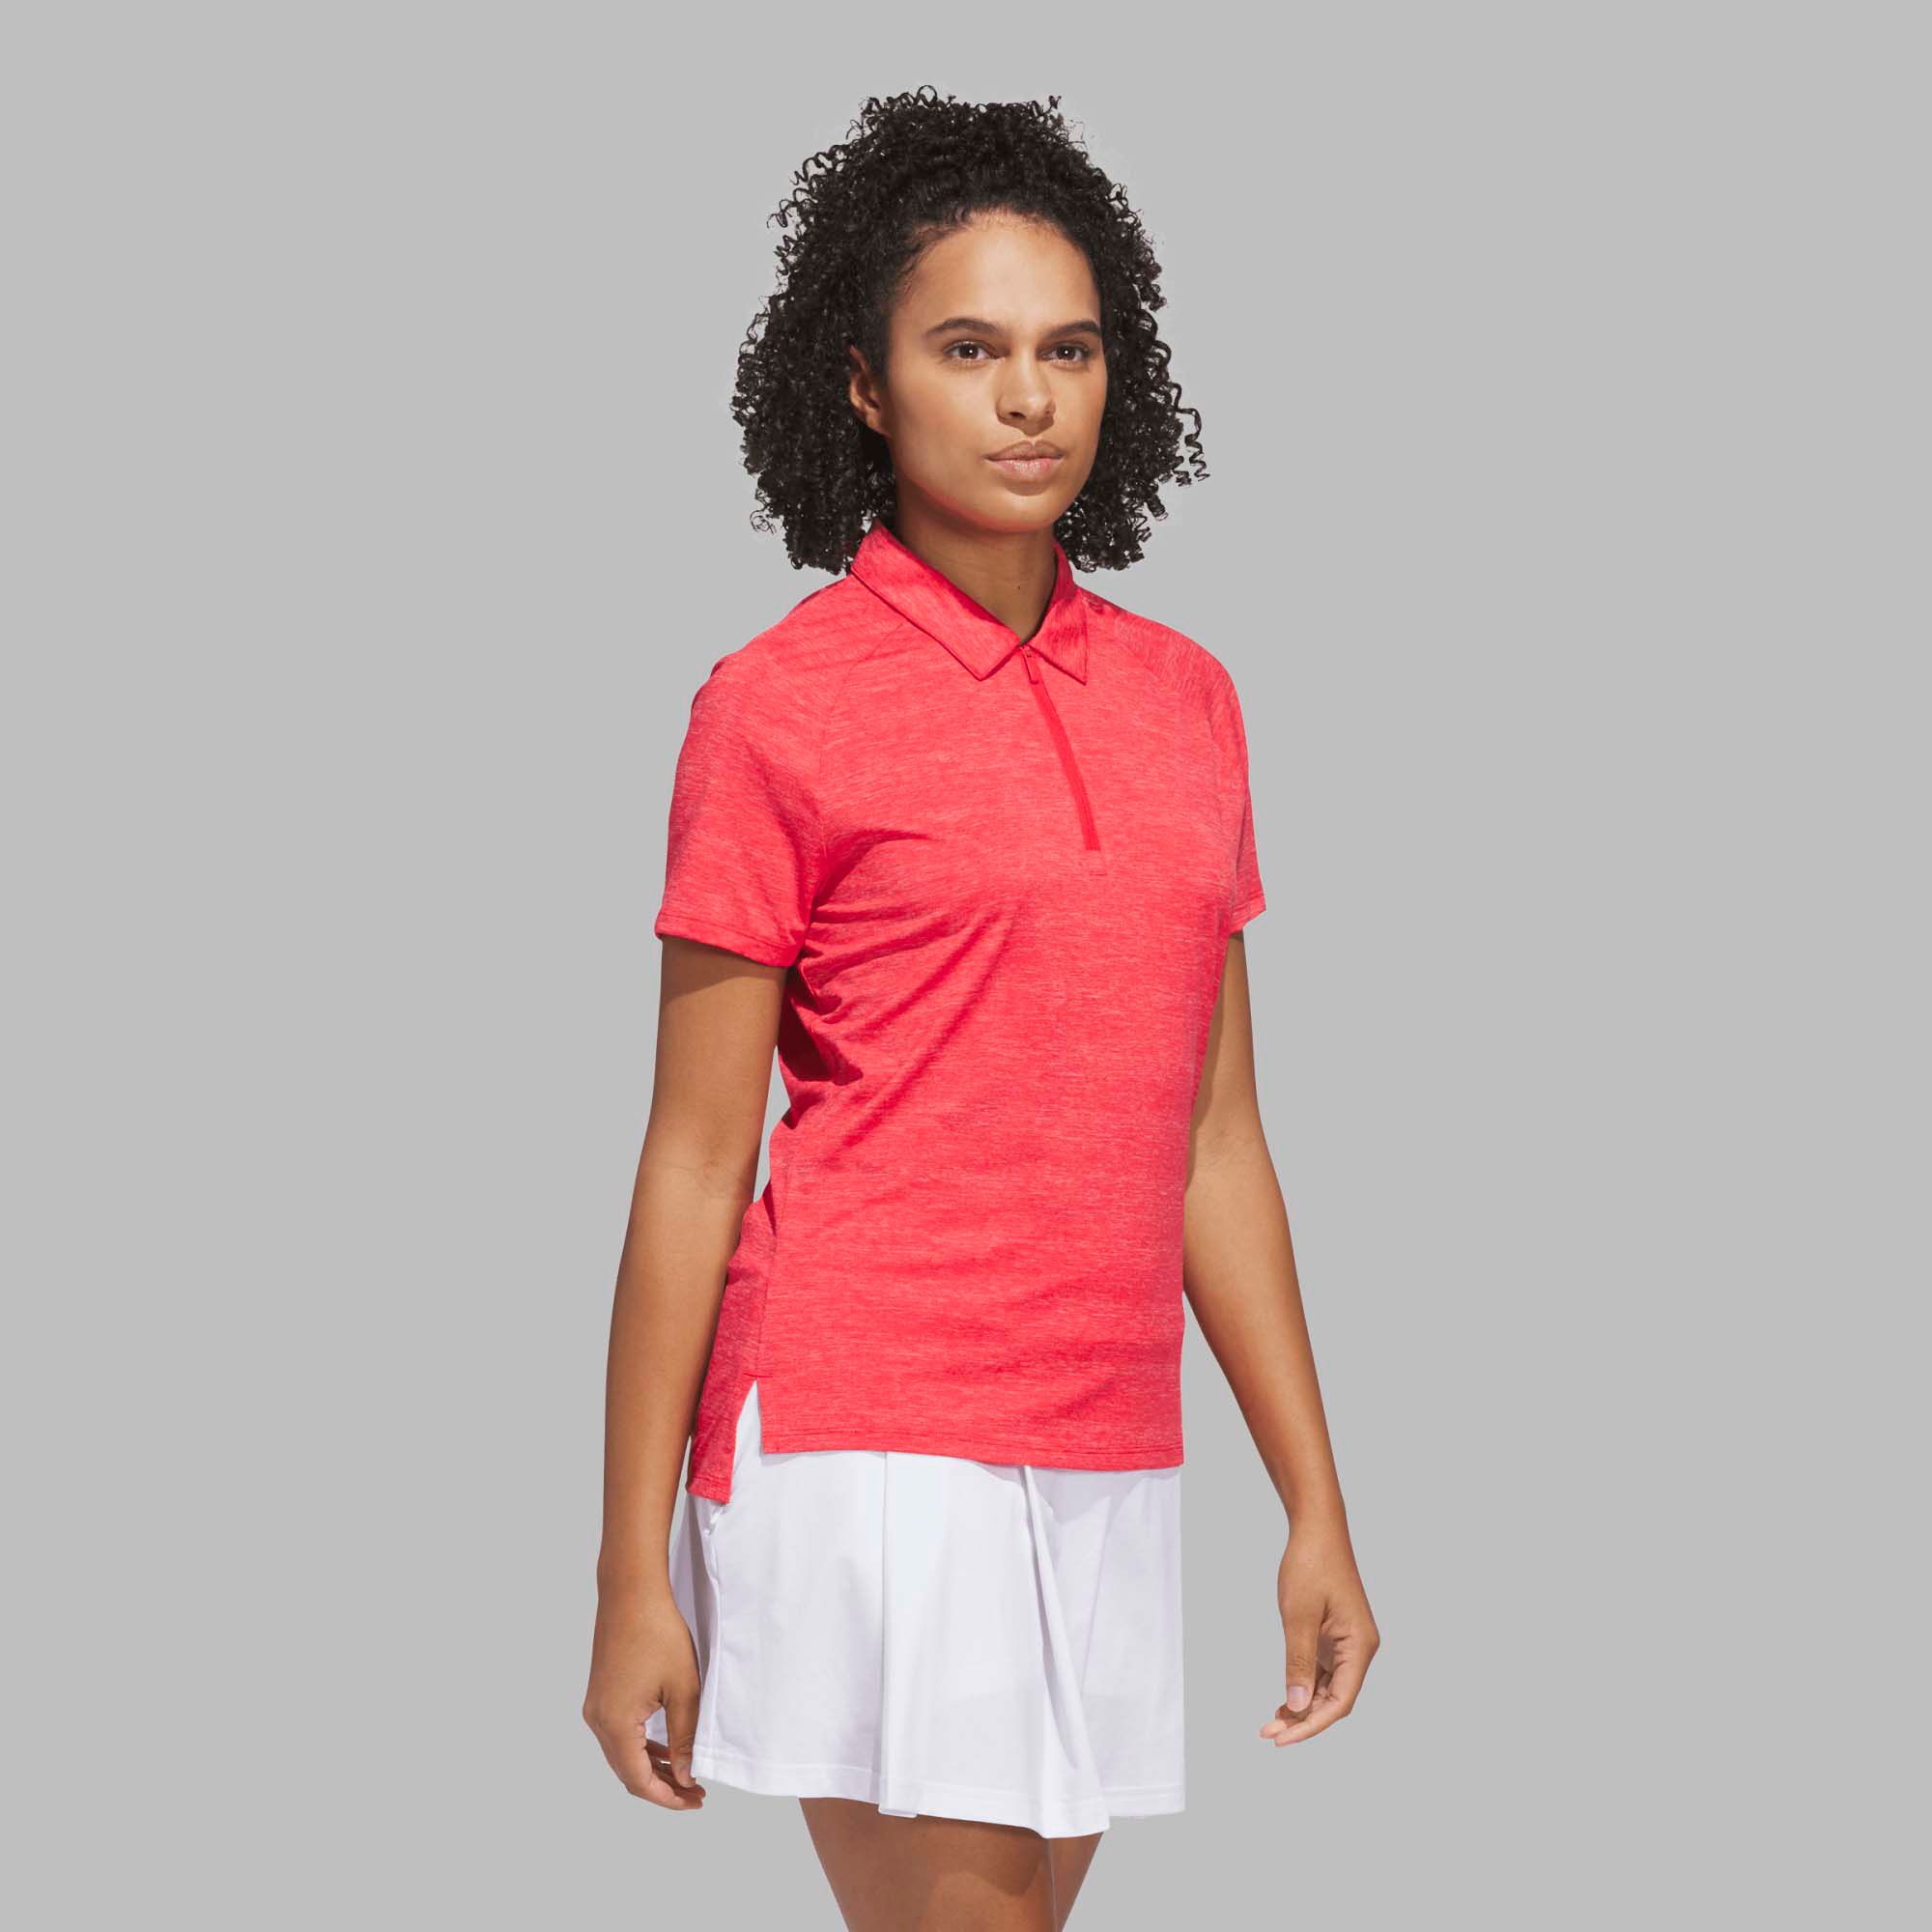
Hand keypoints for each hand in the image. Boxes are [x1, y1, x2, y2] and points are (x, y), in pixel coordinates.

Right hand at [583, 1587, 709, 1808]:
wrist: (631, 1591)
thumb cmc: (659, 1633)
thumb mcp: (683, 1689)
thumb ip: (684, 1738)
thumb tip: (684, 1776)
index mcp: (615, 1724)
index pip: (638, 1780)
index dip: (667, 1797)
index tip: (694, 1801)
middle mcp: (598, 1720)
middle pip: (627, 1772)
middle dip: (662, 1786)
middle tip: (695, 1793)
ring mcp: (596, 1707)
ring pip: (623, 1754)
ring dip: (652, 1767)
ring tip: (685, 1776)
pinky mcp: (601, 1694)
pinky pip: (620, 1733)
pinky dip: (642, 1746)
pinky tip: (665, 1749)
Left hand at [1262, 1522, 1379, 1745]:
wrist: (1316, 1529)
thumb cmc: (1311, 1565)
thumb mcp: (1299, 1616)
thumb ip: (1299, 1663)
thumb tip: (1298, 1708)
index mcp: (1360, 1646)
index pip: (1340, 1702)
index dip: (1312, 1726)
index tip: (1283, 1740)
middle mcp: (1359, 1649)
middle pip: (1335, 1700)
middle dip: (1304, 1721)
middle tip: (1269, 1735)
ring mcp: (1346, 1643)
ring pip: (1327, 1689)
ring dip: (1302, 1708)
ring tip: (1272, 1724)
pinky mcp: (1334, 1637)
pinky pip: (1322, 1673)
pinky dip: (1303, 1688)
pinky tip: (1284, 1702)